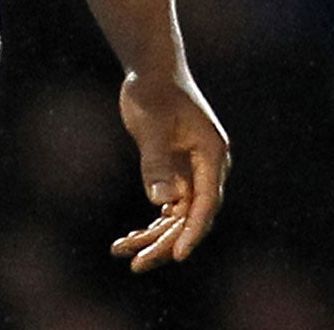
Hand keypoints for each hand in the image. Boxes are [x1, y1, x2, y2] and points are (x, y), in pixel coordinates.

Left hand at [109, 69, 229, 270]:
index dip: (192, 231)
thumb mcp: (152, 125)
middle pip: (191, 216)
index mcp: (212, 156)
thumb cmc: (155, 91)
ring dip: (153, 236)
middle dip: (165, 242)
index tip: (177, 255)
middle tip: (137, 264)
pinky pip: (167, 205)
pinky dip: (150, 222)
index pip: (206, 203)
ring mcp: (192, 172)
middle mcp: (207, 168)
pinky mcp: (176, 172)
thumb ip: (156, 163)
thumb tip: (161, 202)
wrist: (152, 70)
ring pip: (177, 215)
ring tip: (121, 251)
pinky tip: (131, 237)